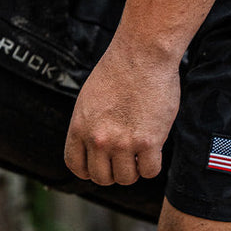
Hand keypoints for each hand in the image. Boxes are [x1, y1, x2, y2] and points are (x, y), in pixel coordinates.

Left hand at [64, 40, 180, 185]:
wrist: (142, 53)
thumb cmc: (119, 69)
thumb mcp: (90, 98)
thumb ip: (89, 125)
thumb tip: (94, 147)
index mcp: (80, 126)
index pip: (76, 166)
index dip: (89, 169)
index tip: (102, 164)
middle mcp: (98, 138)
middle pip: (102, 178)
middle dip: (114, 171)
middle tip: (126, 157)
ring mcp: (123, 142)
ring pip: (126, 178)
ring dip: (135, 168)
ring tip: (141, 150)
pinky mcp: (148, 142)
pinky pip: (149, 171)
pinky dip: (153, 164)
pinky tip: (154, 148)